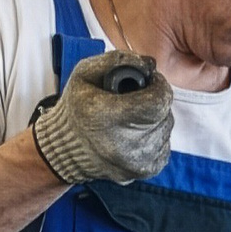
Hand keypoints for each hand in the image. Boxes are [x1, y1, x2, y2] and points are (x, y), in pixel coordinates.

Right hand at [31, 51, 171, 185]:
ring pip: (166, 128)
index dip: (158, 86)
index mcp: (107, 118)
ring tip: (133, 117)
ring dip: (155, 119)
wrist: (64, 151)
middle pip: (164, 113)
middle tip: (137, 100)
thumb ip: (117, 60)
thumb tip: (150, 65)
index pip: (158, 100)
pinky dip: (154, 136)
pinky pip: (164, 145)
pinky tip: (135, 133)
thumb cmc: (75, 108)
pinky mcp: (146, 170)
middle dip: (154, 101)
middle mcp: (123, 145)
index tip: (150, 81)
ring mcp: (136, 162)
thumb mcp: (84, 73)